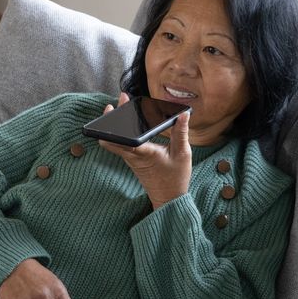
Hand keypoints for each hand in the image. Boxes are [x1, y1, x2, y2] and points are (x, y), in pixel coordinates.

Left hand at [98, 92, 191, 208]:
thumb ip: (181, 133)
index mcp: (143, 153)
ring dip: (117, 124)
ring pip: (116, 140)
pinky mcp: (131, 160)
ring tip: (123, 106)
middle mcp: (132, 156)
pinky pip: (122, 144)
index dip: (115, 123)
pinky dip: (123, 131)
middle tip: (121, 100)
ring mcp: (130, 159)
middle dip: (114, 117)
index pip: (123, 138)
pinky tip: (129, 121)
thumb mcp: (182, 154)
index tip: (117, 106)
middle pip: (114, 136)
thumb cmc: (175, 178)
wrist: (168, 198)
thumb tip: (184, 114)